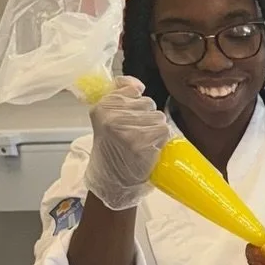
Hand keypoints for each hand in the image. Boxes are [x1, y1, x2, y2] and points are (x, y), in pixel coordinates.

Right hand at [83, 78, 167, 210]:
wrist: (113, 180)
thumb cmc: (114, 147)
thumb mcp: (108, 118)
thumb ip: (121, 95)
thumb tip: (137, 84)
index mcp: (101, 107)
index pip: (132, 89)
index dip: (136, 104)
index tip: (127, 119)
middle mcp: (111, 117)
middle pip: (148, 103)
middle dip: (146, 117)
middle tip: (134, 135)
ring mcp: (126, 129)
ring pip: (158, 116)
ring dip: (155, 129)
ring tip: (141, 142)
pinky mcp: (141, 142)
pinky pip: (163, 130)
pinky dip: (160, 140)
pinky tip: (148, 148)